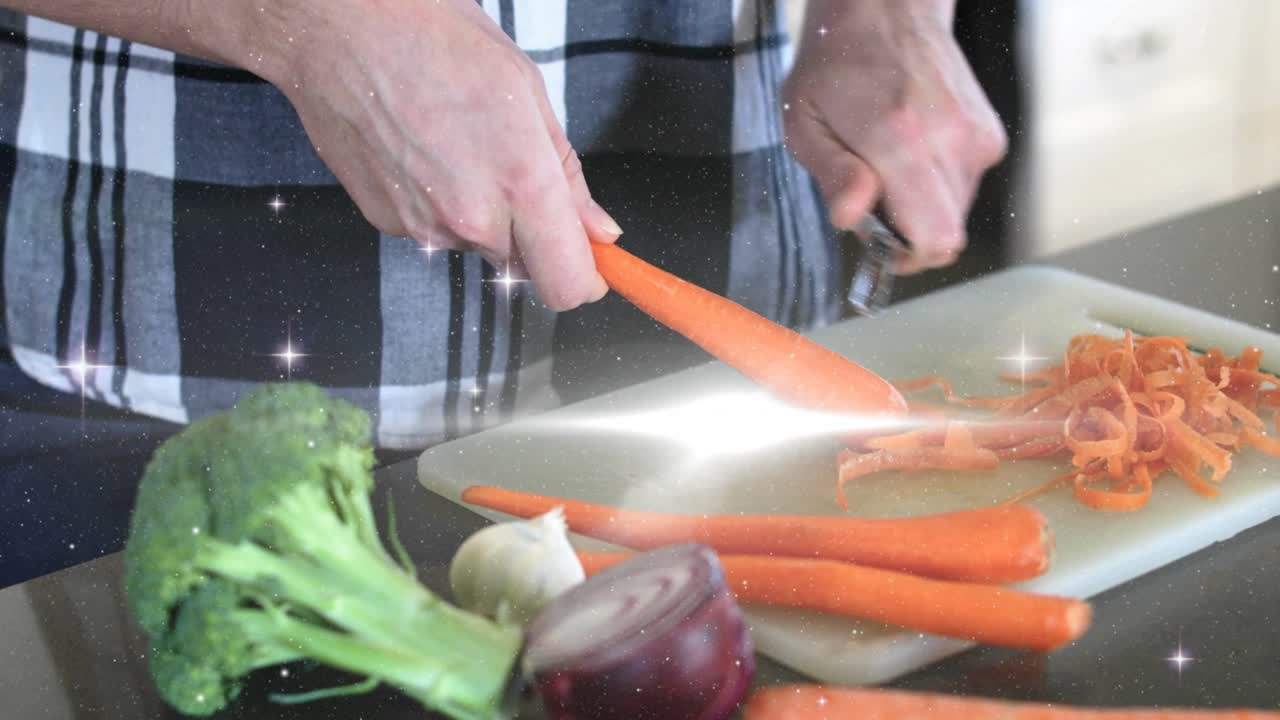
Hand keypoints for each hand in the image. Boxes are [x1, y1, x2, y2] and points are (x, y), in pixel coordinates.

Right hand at [254, 0, 621, 309]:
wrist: (339, 28)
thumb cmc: (433, 38)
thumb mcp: (526, 93)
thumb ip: (567, 176)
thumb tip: (598, 230)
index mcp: (520, 183)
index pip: (567, 283)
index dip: (586, 278)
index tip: (594, 265)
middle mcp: (471, 218)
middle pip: (525, 265)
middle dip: (533, 232)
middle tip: (515, 168)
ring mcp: (425, 226)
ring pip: (479, 243)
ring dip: (483, 211)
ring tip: (459, 142)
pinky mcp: (389, 223)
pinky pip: (437, 229)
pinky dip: (441, 201)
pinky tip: (425, 150)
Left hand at [782, 0, 1006, 273]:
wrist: (886, 11)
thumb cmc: (838, 64)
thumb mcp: (805, 123)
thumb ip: (831, 175)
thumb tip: (851, 219)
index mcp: (902, 141)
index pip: (936, 239)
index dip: (906, 258)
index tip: (879, 244)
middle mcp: (951, 141)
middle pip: (945, 235)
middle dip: (905, 230)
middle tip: (871, 193)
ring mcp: (978, 137)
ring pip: (955, 213)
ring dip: (920, 206)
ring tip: (887, 165)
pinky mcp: (989, 136)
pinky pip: (965, 187)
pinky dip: (936, 183)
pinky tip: (909, 151)